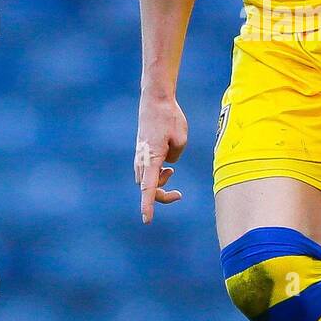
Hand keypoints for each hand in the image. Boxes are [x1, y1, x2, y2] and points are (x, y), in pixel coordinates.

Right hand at [134, 92, 187, 223]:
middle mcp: (141, 159)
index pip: (149, 187)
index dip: (148, 205)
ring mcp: (139, 156)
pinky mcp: (141, 152)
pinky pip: (146, 171)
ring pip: (146, 180)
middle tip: (179, 195)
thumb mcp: (181, 138)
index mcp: (151, 158)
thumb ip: (176, 155)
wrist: (155, 100)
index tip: (147, 220)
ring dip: (159, 183)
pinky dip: (156, 174)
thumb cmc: (169, 118)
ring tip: (171, 173)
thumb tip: (168, 163)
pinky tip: (167, 167)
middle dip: (162, 195)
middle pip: (148, 188)